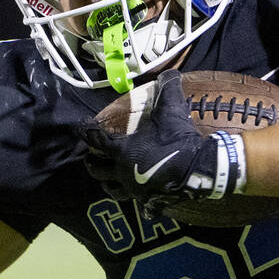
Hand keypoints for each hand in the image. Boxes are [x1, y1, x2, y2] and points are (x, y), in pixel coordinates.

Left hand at [78, 70, 242, 214]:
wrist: (199, 168)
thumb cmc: (177, 139)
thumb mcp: (171, 109)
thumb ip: (167, 89)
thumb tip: (170, 72)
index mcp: (122, 151)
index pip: (96, 139)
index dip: (86, 132)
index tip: (79, 129)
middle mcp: (123, 172)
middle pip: (98, 170)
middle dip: (92, 163)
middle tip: (90, 158)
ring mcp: (136, 190)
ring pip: (113, 191)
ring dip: (108, 184)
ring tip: (107, 180)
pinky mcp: (151, 202)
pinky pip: (143, 206)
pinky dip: (142, 205)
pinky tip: (144, 203)